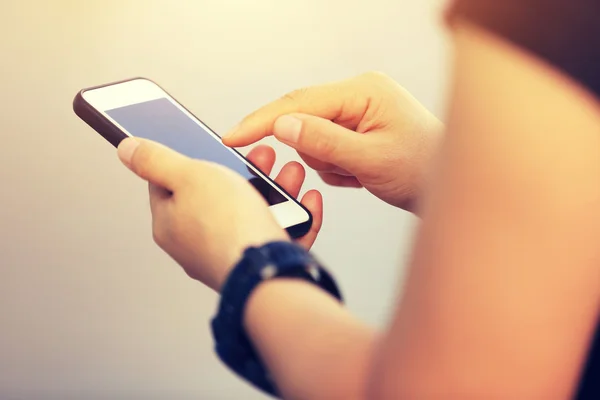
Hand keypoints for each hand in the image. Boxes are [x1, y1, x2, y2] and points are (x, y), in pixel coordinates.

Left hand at [116, 137, 321, 290]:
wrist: (267, 273)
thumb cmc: (226, 225)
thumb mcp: (188, 175)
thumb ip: (156, 160)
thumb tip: (126, 149)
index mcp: (171, 222)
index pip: (170, 183)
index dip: (190, 159)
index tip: (209, 145)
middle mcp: (197, 243)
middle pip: (218, 196)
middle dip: (244, 171)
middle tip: (261, 156)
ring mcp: (229, 253)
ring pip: (252, 214)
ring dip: (275, 189)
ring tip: (290, 173)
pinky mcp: (259, 263)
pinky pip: (277, 234)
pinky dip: (294, 217)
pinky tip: (306, 203)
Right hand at [222, 71, 442, 212]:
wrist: (454, 189)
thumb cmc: (423, 170)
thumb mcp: (372, 160)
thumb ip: (325, 141)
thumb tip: (281, 126)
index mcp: (364, 91)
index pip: (300, 102)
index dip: (262, 121)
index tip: (232, 137)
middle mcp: (359, 95)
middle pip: (304, 117)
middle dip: (310, 149)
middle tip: (337, 169)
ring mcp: (358, 112)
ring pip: (313, 138)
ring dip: (327, 162)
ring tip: (358, 173)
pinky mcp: (357, 129)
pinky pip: (326, 149)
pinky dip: (335, 167)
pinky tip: (360, 174)